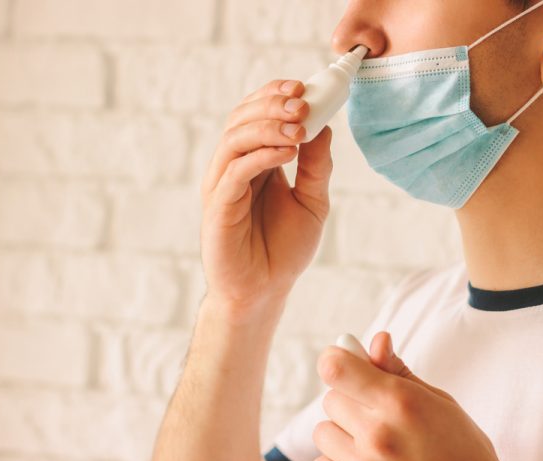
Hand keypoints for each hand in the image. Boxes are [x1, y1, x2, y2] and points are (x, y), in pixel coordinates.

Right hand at [199, 79, 332, 320]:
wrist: (265, 291)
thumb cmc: (284, 249)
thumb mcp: (312, 201)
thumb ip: (316, 165)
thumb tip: (324, 126)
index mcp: (254, 162)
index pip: (256, 114)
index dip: (275, 95)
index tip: (304, 87)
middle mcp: (233, 168)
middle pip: (241, 119)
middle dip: (272, 104)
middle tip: (302, 101)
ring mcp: (222, 186)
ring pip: (234, 139)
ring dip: (268, 125)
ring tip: (299, 126)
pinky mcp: (218, 207)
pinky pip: (235, 171)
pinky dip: (262, 155)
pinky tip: (288, 152)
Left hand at [312, 332, 507, 460]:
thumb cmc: (463, 451)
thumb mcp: (439, 402)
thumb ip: (398, 372)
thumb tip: (377, 340)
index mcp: (399, 403)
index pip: (336, 368)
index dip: (336, 359)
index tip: (344, 360)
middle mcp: (377, 434)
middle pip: (331, 398)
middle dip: (350, 399)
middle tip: (378, 411)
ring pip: (323, 432)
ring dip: (342, 433)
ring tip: (375, 441)